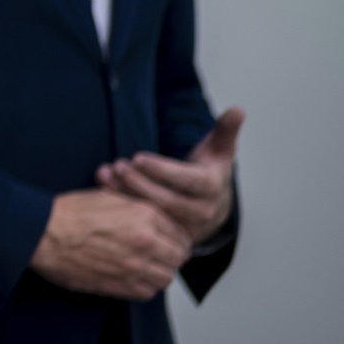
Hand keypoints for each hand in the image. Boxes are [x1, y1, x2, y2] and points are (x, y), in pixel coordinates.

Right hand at [29, 189, 190, 300]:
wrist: (43, 233)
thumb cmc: (68, 213)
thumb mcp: (107, 195)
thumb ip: (136, 205)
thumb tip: (152, 215)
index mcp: (145, 215)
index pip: (180, 233)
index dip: (175, 238)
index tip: (169, 242)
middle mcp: (146, 241)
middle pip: (178, 257)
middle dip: (171, 256)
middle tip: (159, 255)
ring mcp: (135, 266)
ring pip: (167, 278)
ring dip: (159, 273)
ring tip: (146, 268)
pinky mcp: (121, 285)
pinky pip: (148, 293)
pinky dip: (145, 287)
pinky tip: (133, 278)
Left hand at [96, 107, 242, 244]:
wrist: (213, 204)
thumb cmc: (210, 171)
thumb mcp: (219, 150)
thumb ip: (225, 130)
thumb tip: (238, 109)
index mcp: (212, 187)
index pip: (186, 180)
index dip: (161, 170)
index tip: (138, 157)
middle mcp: (201, 211)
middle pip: (166, 200)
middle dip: (138, 182)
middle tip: (117, 165)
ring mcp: (185, 226)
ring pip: (153, 213)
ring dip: (126, 194)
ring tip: (105, 174)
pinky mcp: (169, 235)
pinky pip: (144, 223)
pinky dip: (123, 206)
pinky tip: (104, 189)